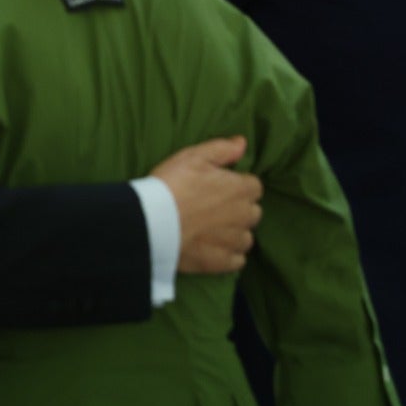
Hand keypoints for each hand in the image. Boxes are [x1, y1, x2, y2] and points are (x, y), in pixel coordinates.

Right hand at [151, 135, 262, 273]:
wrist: (152, 222)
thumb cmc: (172, 184)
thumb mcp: (192, 157)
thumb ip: (221, 149)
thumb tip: (242, 143)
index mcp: (241, 189)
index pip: (253, 186)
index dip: (236, 186)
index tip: (218, 188)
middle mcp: (245, 215)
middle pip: (252, 212)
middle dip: (238, 210)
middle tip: (211, 208)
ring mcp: (235, 240)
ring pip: (245, 237)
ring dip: (234, 233)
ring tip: (210, 230)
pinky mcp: (223, 262)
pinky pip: (237, 260)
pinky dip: (228, 255)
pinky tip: (212, 248)